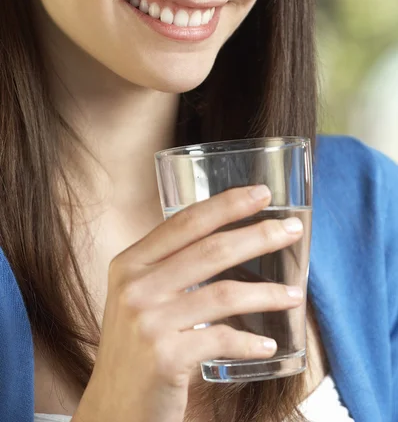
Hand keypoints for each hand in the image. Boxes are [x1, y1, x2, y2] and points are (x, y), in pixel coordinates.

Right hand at [73, 186, 303, 421]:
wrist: (113, 407)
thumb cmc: (135, 347)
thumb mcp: (139, 298)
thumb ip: (168, 268)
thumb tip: (226, 242)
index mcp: (130, 263)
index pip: (185, 222)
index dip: (226, 204)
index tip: (261, 193)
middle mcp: (135, 286)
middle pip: (211, 250)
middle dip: (259, 236)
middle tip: (292, 230)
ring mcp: (149, 321)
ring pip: (224, 293)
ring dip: (268, 293)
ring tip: (296, 293)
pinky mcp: (165, 356)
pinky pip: (221, 339)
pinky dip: (250, 342)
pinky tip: (269, 343)